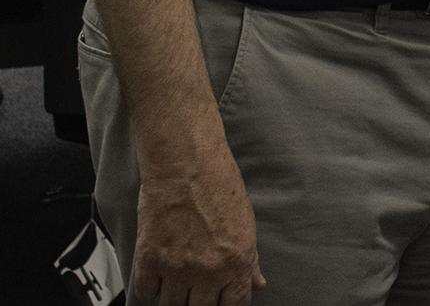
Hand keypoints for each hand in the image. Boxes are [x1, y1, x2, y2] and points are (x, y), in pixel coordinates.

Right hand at [131, 143, 264, 305]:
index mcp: (238, 261)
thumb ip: (250, 260)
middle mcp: (208, 271)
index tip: (222, 301)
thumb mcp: (245, 222)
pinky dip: (152, 287)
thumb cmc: (218, 185)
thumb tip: (258, 284)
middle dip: (202, 303)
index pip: (235, 305)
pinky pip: (146, 292)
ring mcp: (177, 269)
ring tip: (179, 284)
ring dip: (175, 298)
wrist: (184, 164)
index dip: (228, 305)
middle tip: (198, 291)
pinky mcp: (149, 261)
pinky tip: (159, 274)